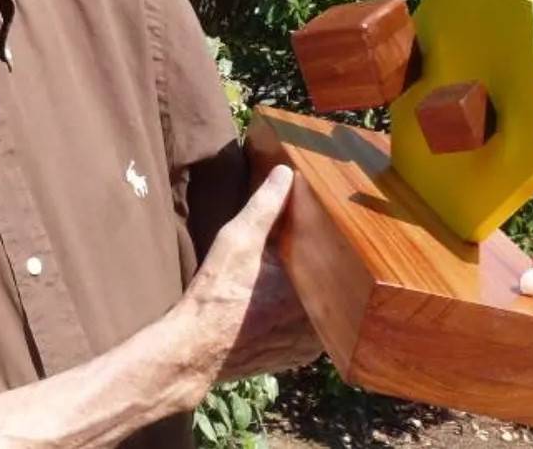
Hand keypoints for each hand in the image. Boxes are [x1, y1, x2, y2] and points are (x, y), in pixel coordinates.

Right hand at [180, 165, 322, 383]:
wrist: (193, 348)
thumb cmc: (215, 294)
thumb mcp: (237, 239)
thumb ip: (264, 205)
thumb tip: (284, 173)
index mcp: (314, 292)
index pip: (339, 261)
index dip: (332, 244)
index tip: (323, 230)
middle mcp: (320, 324)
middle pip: (334, 286)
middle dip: (320, 269)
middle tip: (306, 251)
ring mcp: (309, 346)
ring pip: (323, 310)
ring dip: (311, 293)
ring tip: (291, 275)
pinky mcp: (295, 358)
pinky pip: (308, 331)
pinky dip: (298, 316)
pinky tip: (277, 303)